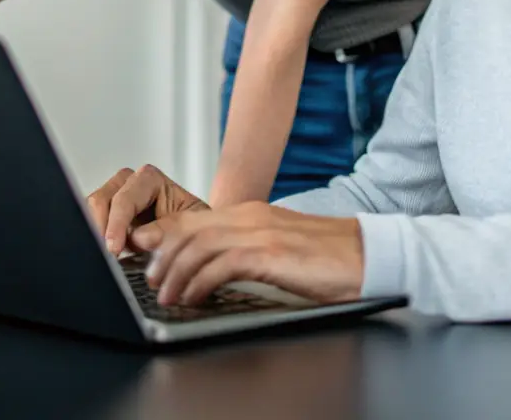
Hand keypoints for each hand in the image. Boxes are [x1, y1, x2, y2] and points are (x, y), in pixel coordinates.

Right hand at [86, 165, 208, 254]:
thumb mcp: (191, 227)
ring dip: (94, 236)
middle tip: (104, 257)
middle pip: (100, 200)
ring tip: (105, 259)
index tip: (114, 249)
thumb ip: (166, 229)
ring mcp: (114, 200)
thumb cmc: (193, 228)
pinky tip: (102, 257)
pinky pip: (87, 225)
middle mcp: (128, 184)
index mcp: (150, 179)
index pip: (125, 198)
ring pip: (88, 212)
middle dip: (99, 229)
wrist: (192, 240)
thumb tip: (137, 237)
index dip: (117, 223)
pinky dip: (92, 241)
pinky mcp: (105, 218)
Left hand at [132, 203, 363, 305]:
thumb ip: (246, 250)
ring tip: (165, 294)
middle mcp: (250, 216)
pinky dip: (200, 282)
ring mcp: (260, 232)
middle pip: (189, 229)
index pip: (194, 219)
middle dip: (162, 255)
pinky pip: (222, 265)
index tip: (144, 251)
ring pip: (199, 246)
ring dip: (176, 272)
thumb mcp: (277, 248)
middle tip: (149, 279)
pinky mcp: (270, 253)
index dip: (164, 234)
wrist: (366, 256)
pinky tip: (194, 298)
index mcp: (251, 213)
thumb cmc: (325, 258)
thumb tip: (214, 269)